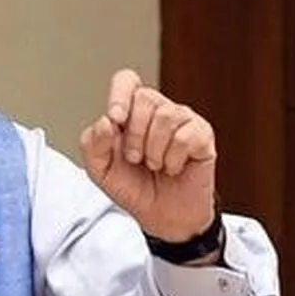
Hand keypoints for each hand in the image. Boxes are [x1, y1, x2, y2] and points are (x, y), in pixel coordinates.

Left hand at [79, 69, 216, 242]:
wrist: (160, 216)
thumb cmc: (132, 187)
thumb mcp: (99, 170)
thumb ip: (92, 144)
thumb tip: (106, 121)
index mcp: (131, 112)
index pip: (126, 80)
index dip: (120, 95)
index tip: (116, 120)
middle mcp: (157, 110)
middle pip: (145, 97)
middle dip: (134, 134)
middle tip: (135, 158)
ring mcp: (182, 120)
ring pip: (166, 116)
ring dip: (154, 150)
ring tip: (155, 164)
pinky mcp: (202, 135)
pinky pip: (185, 136)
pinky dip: (173, 159)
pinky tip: (173, 168)